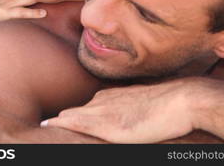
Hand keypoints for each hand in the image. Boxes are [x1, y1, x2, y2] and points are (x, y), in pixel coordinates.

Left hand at [42, 79, 197, 142]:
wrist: (181, 99)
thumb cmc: (169, 103)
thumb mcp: (143, 103)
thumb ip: (128, 108)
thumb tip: (126, 116)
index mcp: (110, 97)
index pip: (85, 108)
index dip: (72, 116)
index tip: (58, 121)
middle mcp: (103, 101)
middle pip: (75, 111)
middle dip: (60, 119)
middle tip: (43, 125)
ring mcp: (104, 112)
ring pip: (72, 116)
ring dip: (58, 122)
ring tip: (42, 126)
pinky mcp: (108, 125)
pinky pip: (78, 123)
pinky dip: (63, 125)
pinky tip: (47, 126)